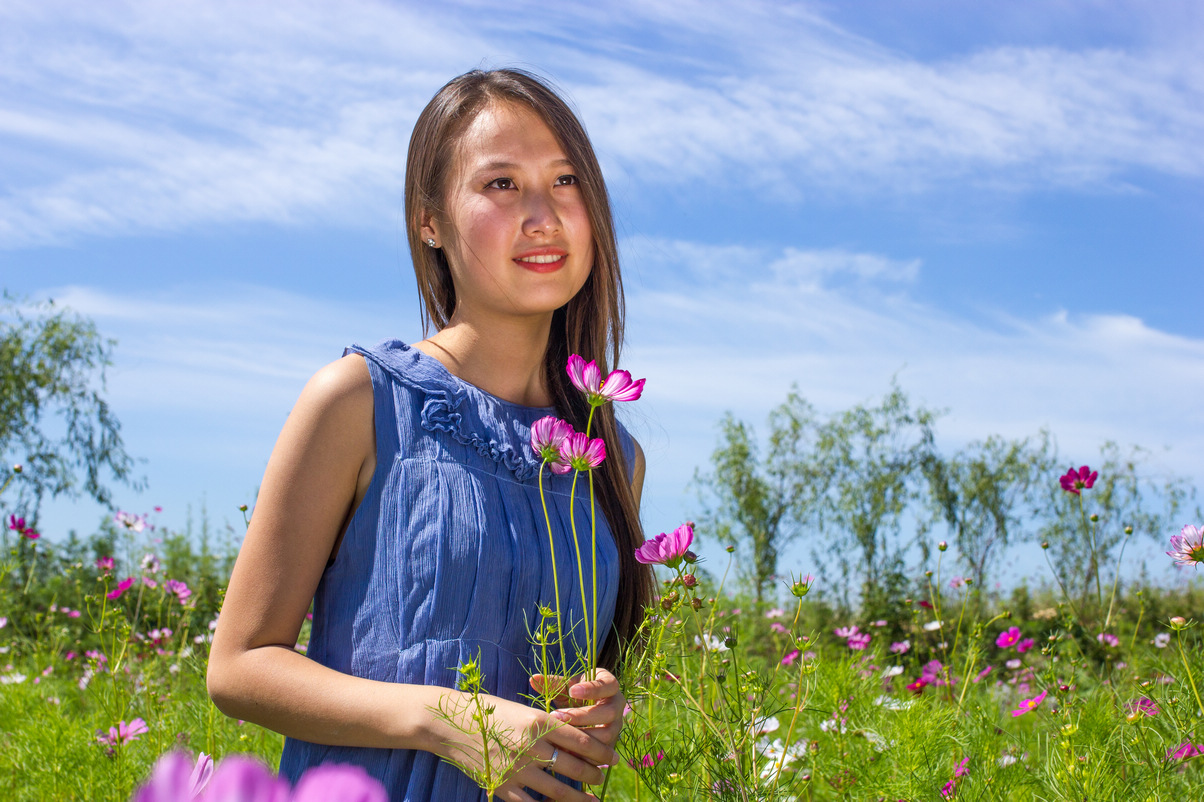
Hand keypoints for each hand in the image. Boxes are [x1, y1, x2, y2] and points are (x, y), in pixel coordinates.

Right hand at [429, 690, 612, 801]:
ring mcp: (516, 769)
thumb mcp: (520, 710)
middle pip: (573, 765)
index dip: (600, 751)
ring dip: (578, 797)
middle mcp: (531, 747)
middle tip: (604, 777)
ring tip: (593, 800)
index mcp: (538, 722)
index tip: (613, 758)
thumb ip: (545, 724)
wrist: (449, 723)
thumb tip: (573, 737)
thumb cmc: (486, 710)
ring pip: (557, 790)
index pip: (580, 740)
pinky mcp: (502, 785)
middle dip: (594, 774)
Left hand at [530, 668, 625, 750]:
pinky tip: (565, 751)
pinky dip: (584, 753)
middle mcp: (617, 706)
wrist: (583, 710)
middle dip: (583, 716)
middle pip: (609, 713)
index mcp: (610, 685)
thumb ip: (553, 683)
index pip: (608, 685)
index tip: (572, 691)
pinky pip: (602, 752)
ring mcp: (616, 726)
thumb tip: (533, 679)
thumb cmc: (574, 694)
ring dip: (583, 736)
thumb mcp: (566, 686)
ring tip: (559, 734)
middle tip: (559, 715)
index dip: (592, 689)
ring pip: (607, 735)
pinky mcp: (610, 744)